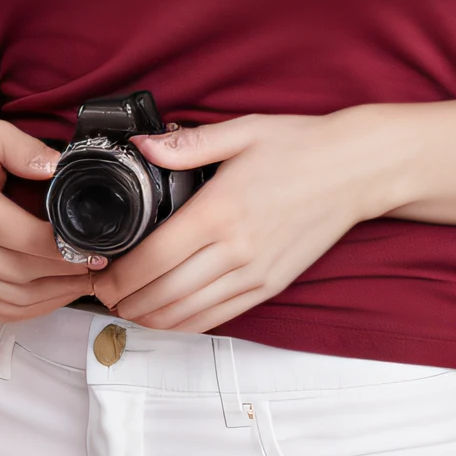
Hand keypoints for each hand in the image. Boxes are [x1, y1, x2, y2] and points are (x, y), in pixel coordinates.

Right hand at [0, 110, 101, 323]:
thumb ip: (28, 150)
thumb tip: (58, 169)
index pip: (22, 237)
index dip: (62, 249)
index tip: (92, 249)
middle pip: (21, 272)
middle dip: (66, 273)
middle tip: (97, 266)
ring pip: (15, 297)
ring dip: (55, 294)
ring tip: (84, 280)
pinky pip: (0, 311)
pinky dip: (34, 307)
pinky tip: (56, 292)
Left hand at [92, 111, 377, 334]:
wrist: (357, 170)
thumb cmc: (300, 146)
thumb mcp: (242, 132)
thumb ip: (186, 144)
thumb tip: (142, 145)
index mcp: (219, 211)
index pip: (153, 259)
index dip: (117, 277)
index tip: (98, 277)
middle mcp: (236, 250)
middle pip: (165, 294)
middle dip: (125, 301)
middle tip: (101, 295)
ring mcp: (256, 274)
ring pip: (189, 313)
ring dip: (152, 318)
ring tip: (127, 308)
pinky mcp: (271, 286)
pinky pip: (220, 317)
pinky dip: (187, 323)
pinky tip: (169, 315)